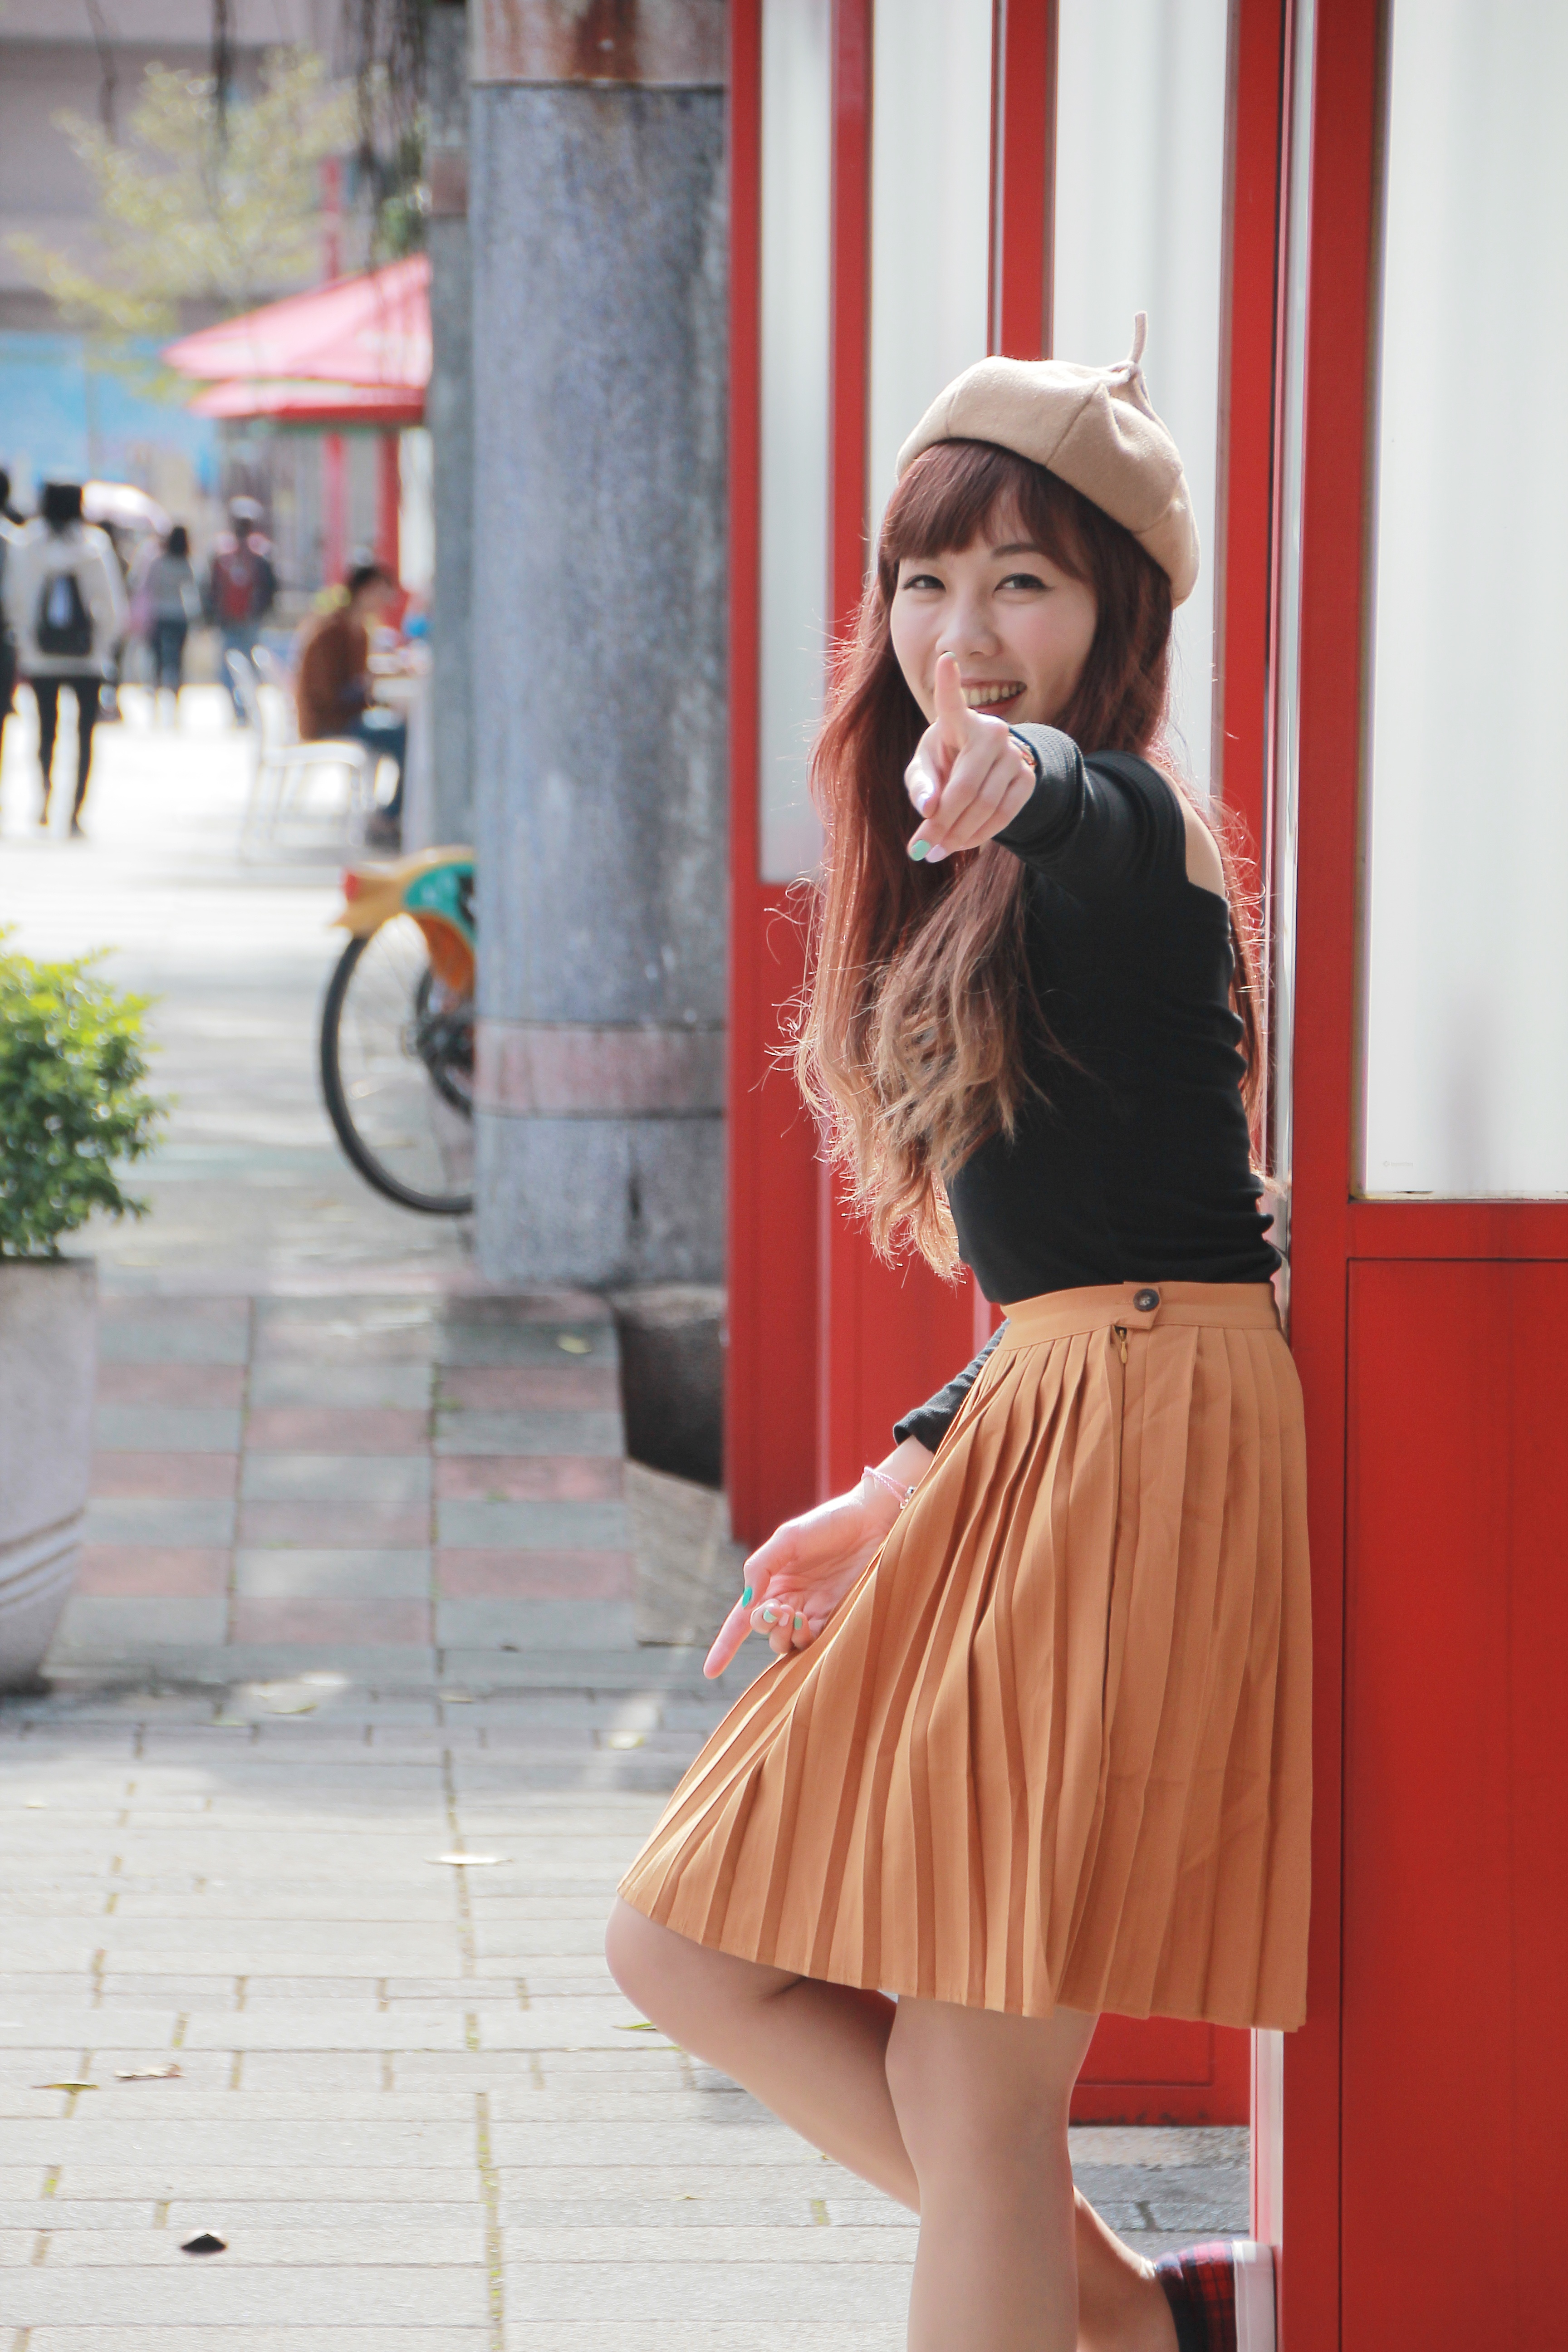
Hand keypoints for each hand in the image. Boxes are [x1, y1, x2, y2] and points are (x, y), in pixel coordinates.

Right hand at [703, 1444, 932, 1678]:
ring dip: (783, 1635)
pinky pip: (813, 1642)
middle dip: (765, 1625)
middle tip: (780, 1609)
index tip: (710, 1672)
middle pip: (763, 1630)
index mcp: (771, 1581)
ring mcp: (811, 1610)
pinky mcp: (835, 1617)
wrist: (871, 1522)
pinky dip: (805, 1640)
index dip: (725, 1646)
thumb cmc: (827, 1524)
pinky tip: (808, 1622)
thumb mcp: (787, 1538)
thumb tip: (747, 1602)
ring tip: (795, 1616)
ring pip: (785, 1642)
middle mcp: (788, 1599)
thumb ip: (760, 1567)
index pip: (741, 1619)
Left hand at [905, 651, 1036, 863]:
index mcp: (959, 721)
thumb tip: (928, 809)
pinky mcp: (1027, 778)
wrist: (987, 768)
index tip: (945, 658)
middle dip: (941, 823)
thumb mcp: (925, 768)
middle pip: (965, 788)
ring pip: (984, 807)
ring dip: (957, 835)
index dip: (949, 681)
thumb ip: (919, 785)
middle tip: (921, 847)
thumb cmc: (946, 761)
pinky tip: (961, 844)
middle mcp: (991, 732)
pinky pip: (1003, 816)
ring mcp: (1014, 754)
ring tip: (935, 850)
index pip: (952, 701)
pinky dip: (978, 836)